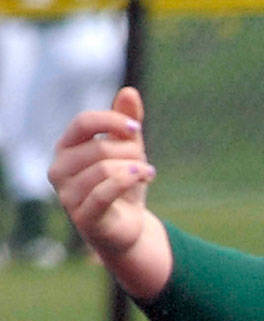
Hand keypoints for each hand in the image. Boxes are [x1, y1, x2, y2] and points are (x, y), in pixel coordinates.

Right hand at [47, 86, 171, 298]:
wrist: (127, 227)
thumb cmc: (122, 185)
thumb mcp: (128, 151)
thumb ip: (126, 123)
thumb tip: (130, 92)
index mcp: (66, 148)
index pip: (83, 123)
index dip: (111, 121)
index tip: (135, 129)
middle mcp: (59, 170)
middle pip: (99, 148)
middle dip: (129, 153)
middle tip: (143, 163)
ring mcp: (67, 195)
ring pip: (104, 169)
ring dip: (134, 169)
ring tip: (146, 174)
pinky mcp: (83, 217)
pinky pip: (104, 192)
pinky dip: (128, 182)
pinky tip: (146, 178)